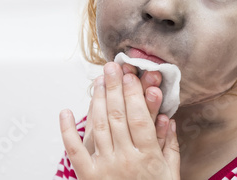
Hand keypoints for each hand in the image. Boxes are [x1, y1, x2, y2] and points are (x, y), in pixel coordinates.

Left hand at [60, 62, 179, 179]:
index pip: (139, 118)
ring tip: (98, 81)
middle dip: (114, 88)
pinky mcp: (87, 176)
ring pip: (98, 126)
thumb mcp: (171, 175)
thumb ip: (170, 147)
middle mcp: (124, 160)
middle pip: (117, 116)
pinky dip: (67, 130)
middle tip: (112, 67)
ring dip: (96, 100)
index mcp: (147, 158)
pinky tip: (65, 111)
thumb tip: (168, 119)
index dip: (134, 94)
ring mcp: (104, 167)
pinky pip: (74, 150)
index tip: (132, 75)